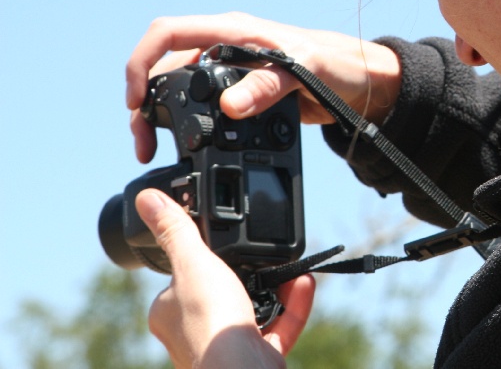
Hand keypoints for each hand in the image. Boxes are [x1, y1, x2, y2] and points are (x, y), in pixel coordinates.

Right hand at [126, 13, 401, 161]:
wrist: (361, 83)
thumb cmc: (337, 65)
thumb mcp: (304, 72)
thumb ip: (268, 86)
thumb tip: (229, 106)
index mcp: (234, 32)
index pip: (170, 33)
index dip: (142, 62)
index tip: (135, 100)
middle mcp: (225, 47)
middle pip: (165, 67)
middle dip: (145, 101)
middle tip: (142, 143)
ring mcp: (231, 71)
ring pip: (178, 89)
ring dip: (160, 116)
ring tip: (153, 148)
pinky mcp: (240, 93)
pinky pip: (201, 106)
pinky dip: (185, 124)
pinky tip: (184, 146)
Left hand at [136, 188, 314, 367]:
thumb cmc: (210, 324)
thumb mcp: (193, 263)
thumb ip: (176, 229)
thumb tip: (146, 199)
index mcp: (169, 313)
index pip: (184, 278)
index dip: (205, 259)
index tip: (226, 243)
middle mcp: (195, 333)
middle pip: (225, 291)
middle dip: (250, 272)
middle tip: (264, 254)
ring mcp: (229, 346)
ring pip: (256, 307)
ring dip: (277, 284)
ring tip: (290, 266)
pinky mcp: (259, 354)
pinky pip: (281, 324)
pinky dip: (294, 303)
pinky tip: (303, 283)